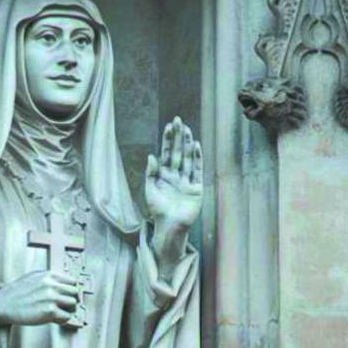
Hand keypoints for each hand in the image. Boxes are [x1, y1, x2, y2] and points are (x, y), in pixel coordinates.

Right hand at [0, 271, 78, 326]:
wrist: (2, 305)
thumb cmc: (16, 293)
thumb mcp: (33, 277)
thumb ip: (49, 279)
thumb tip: (64, 284)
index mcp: (49, 275)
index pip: (72, 282)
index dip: (71, 291)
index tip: (67, 297)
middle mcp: (51, 285)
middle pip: (75, 293)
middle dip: (71, 301)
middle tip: (64, 307)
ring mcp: (51, 298)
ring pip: (73, 304)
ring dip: (68, 311)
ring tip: (59, 314)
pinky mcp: (49, 312)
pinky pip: (67, 317)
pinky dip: (63, 320)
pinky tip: (55, 320)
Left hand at [143, 116, 202, 231]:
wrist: (169, 227)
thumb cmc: (158, 211)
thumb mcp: (150, 191)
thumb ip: (150, 173)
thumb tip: (151, 155)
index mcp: (164, 175)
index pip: (167, 153)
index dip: (168, 140)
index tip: (169, 126)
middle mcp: (176, 176)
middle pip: (178, 152)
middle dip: (178, 137)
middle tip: (179, 120)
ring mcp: (187, 181)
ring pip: (188, 158)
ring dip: (188, 144)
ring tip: (187, 130)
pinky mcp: (196, 188)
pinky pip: (197, 170)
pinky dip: (197, 158)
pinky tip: (196, 146)